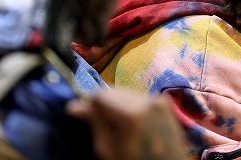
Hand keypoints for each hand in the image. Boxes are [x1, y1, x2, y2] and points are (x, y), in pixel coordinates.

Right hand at [67, 88, 187, 159]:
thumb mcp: (109, 150)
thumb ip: (96, 123)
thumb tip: (74, 106)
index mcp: (132, 114)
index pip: (100, 95)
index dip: (89, 104)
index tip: (85, 114)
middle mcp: (148, 100)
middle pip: (114, 90)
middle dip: (104, 103)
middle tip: (99, 120)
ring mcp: (159, 99)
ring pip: (127, 91)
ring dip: (117, 103)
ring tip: (117, 123)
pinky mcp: (166, 101)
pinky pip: (140, 96)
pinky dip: (132, 104)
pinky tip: (132, 121)